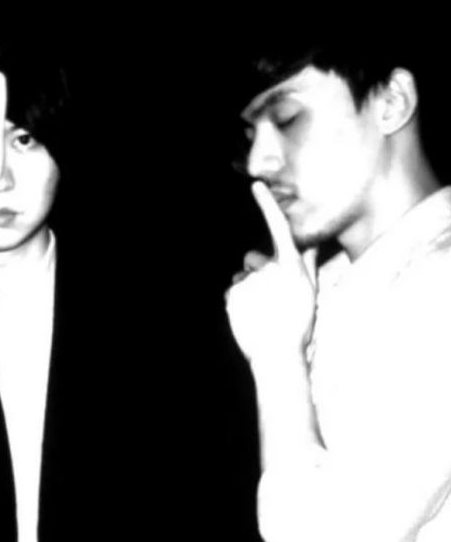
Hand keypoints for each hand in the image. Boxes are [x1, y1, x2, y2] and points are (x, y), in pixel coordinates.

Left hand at [225, 181, 317, 363]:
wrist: (277, 355)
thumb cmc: (298, 325)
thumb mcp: (309, 291)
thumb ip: (307, 263)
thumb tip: (308, 241)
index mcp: (291, 266)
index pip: (279, 228)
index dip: (268, 205)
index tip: (257, 186)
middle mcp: (270, 268)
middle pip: (254, 261)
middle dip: (257, 274)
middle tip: (271, 301)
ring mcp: (250, 280)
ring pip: (243, 279)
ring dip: (249, 291)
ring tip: (261, 313)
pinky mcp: (233, 293)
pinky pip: (233, 292)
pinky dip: (238, 303)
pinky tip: (249, 317)